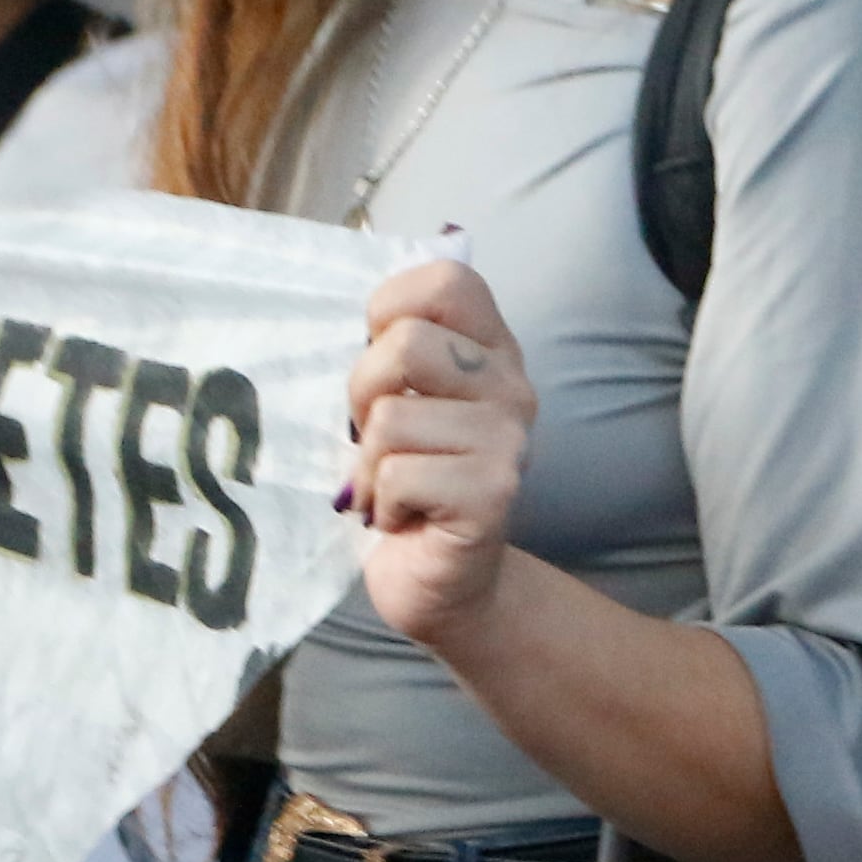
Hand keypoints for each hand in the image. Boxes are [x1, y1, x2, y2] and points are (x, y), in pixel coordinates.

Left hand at [345, 260, 536, 651]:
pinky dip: (379, 504)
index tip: (380, 355)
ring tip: (389, 485)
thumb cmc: (408, 482)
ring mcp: (508, 440)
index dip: (390, 308)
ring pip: (390, 418)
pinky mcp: (492, 493)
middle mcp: (512, 385)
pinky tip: (400, 517)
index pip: (447, 279)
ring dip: (367, 464)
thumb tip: (348, 311)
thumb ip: (392, 351)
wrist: (443, 582)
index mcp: (491, 350)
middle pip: (405, 344)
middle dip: (362, 396)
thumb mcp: (399, 401)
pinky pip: (396, 475)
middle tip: (376, 438)